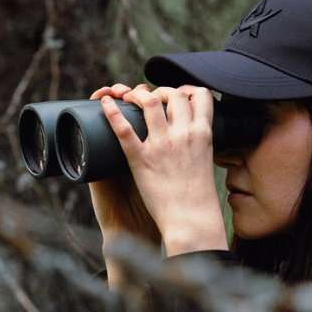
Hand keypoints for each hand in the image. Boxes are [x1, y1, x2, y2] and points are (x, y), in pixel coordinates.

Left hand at [95, 84, 228, 257]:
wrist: (192, 222)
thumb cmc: (201, 199)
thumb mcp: (207, 162)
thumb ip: (198, 145)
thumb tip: (193, 136)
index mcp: (203, 134)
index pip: (199, 94)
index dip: (186, 89)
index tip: (177, 95)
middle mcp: (184, 134)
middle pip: (172, 94)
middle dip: (160, 90)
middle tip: (150, 98)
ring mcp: (162, 145)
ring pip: (149, 101)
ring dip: (137, 94)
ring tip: (129, 98)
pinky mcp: (141, 160)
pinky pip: (123, 130)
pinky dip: (111, 112)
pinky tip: (104, 103)